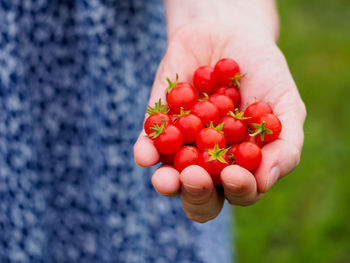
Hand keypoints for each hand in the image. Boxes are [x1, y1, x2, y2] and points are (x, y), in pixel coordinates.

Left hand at [134, 18, 305, 222]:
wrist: (231, 34)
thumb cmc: (264, 74)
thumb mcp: (286, 105)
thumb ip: (285, 145)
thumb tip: (265, 181)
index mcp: (241, 163)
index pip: (239, 192)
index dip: (238, 191)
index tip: (235, 174)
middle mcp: (209, 161)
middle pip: (200, 194)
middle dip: (197, 193)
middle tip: (196, 177)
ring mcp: (182, 145)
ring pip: (170, 177)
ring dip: (167, 182)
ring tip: (166, 179)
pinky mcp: (158, 123)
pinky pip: (147, 143)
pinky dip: (145, 151)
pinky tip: (145, 155)